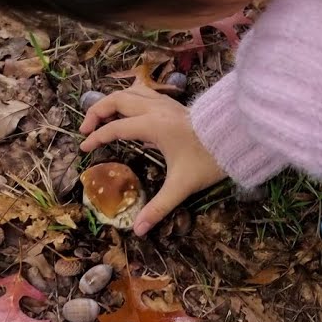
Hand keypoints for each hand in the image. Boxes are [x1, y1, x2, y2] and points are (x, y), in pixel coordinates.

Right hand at [79, 85, 226, 235]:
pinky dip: (130, 98)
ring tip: (102, 117)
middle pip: (116, 100)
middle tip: (86, 129)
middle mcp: (155, 109)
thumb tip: (138, 230)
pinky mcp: (173, 104)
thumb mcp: (182, 186)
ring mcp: (165, 103)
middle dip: (97, 112)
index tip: (83, 149)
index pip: (114, 128)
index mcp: (152, 125)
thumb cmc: (209, 160)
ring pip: (130, 91)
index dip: (96, 138)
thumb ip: (158, 207)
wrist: (237, 138)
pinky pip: (144, 92)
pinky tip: (129, 110)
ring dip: (112, 101)